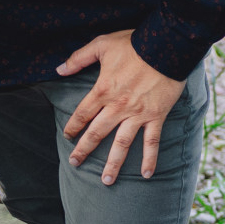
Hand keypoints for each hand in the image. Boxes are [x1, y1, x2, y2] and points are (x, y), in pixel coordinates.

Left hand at [56, 31, 182, 182]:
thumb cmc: (133, 43)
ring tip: (106, 181)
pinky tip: (146, 175)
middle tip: (74, 163)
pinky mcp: (156, 116)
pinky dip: (150, 159)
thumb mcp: (101, 44)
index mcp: (103, 90)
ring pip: (122, 144)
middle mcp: (118, 107)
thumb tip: (58, 70)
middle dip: (84, 150)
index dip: (73, 127)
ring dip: (113, 164)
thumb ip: (78, 58)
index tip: (67, 137)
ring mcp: (138, 114)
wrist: (166, 46)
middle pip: (97, 133)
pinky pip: (152, 142)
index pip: (82, 114)